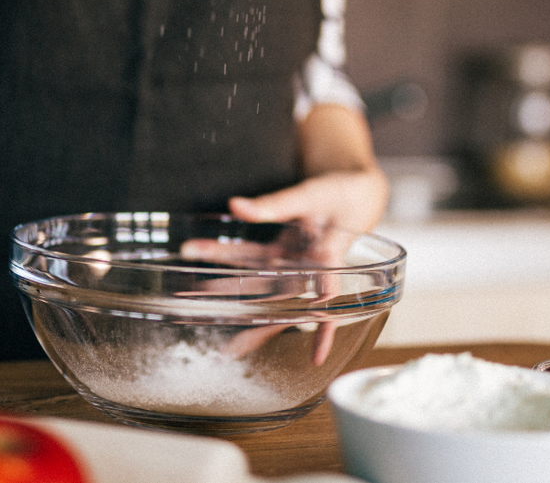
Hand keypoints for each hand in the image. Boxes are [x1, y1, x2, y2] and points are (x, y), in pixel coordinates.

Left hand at [181, 166, 388, 365]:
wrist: (352, 193)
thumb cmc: (340, 195)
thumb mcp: (311, 194)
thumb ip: (275, 204)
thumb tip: (235, 206)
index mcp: (328, 257)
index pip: (328, 294)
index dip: (324, 327)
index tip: (317, 356)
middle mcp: (310, 268)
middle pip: (284, 301)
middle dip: (259, 324)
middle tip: (232, 349)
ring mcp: (292, 262)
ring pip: (260, 283)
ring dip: (231, 289)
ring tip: (198, 301)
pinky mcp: (280, 252)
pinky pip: (251, 257)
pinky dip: (224, 254)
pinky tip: (197, 250)